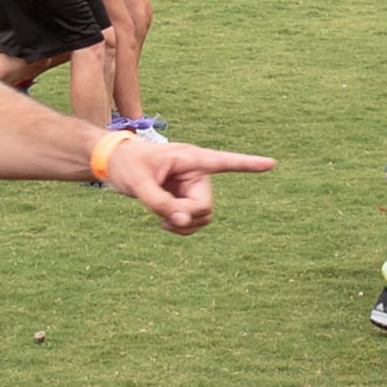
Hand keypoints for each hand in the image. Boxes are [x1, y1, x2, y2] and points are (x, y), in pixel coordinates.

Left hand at [104, 139, 273, 231]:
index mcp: (190, 159)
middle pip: (206, 205)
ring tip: (161, 220)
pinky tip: (165, 222)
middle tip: (163, 217)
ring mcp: (192, 187)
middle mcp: (197, 173)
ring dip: (184, 225)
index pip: (225, 162)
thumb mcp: (139, 184)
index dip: (249, 164)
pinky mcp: (185, 199)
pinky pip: (193, 221)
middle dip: (186, 216)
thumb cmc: (127, 164)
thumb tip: (181, 222)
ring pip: (202, 217)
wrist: (114, 164)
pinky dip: (181, 227)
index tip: (272, 163)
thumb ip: (160, 203)